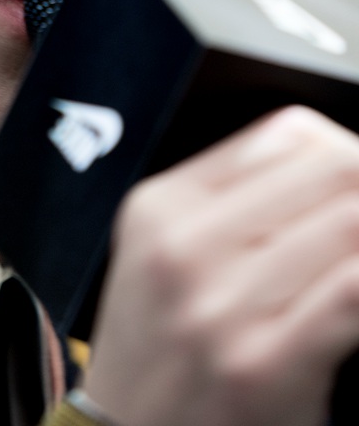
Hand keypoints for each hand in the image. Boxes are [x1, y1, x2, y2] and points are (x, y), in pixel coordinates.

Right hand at [82, 106, 358, 425]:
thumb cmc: (158, 349)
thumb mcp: (161, 249)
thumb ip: (227, 193)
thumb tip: (323, 148)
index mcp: (162, 206)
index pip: (284, 133)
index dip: (339, 147)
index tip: (352, 173)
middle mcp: (186, 246)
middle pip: (327, 170)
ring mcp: (224, 306)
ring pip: (350, 221)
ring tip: (357, 249)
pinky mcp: (266, 364)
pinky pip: (351, 292)